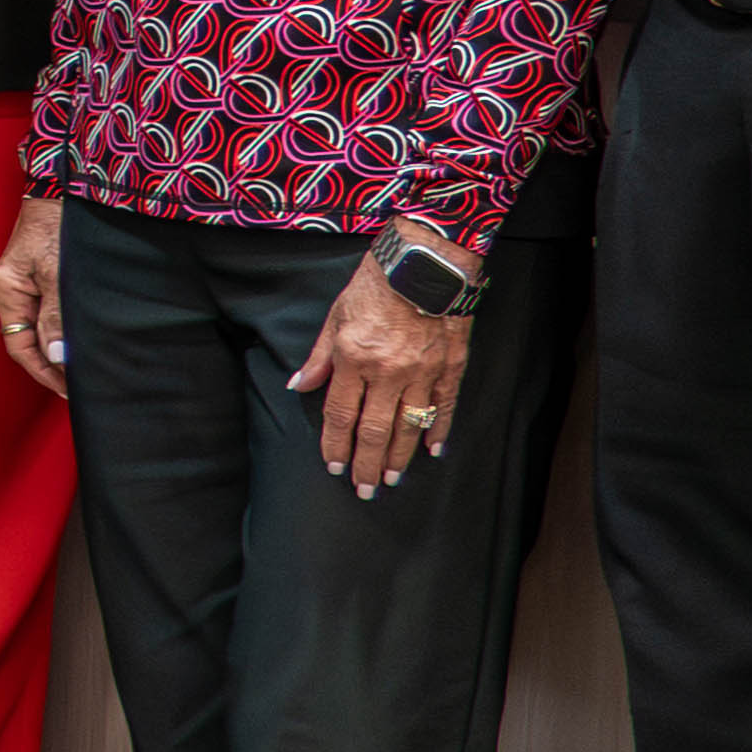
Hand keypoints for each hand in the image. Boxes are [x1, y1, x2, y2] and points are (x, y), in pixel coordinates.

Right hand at [0, 192, 69, 387]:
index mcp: (6, 291)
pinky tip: (79, 340)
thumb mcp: (58, 273)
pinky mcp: (40, 278)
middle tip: (82, 387)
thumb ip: (55, 315)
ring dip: (59, 350)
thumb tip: (57, 356)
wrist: (65, 188)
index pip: (20, 346)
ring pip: (40, 329)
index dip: (44, 372)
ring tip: (84, 370)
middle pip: (28, 341)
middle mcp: (10, 292)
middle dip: (53, 366)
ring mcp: (24, 285)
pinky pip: (48, 314)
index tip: (70, 391)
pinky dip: (63, 331)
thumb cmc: (57, 224)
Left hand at [285, 239, 466, 494]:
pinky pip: (444, 406)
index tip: (334, 467)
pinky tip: (434, 450)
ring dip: (399, 456)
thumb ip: (320, 356)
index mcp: (354, 359)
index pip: (341, 415)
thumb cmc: (375, 284)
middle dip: (366, 464)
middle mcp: (388, 371)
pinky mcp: (450, 366)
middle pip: (374, 430)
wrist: (424, 261)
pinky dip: (439, 430)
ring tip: (391, 479)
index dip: (336, 445)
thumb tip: (301, 386)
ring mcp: (423, 372)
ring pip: (409, 425)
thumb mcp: (335, 315)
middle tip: (363, 490)